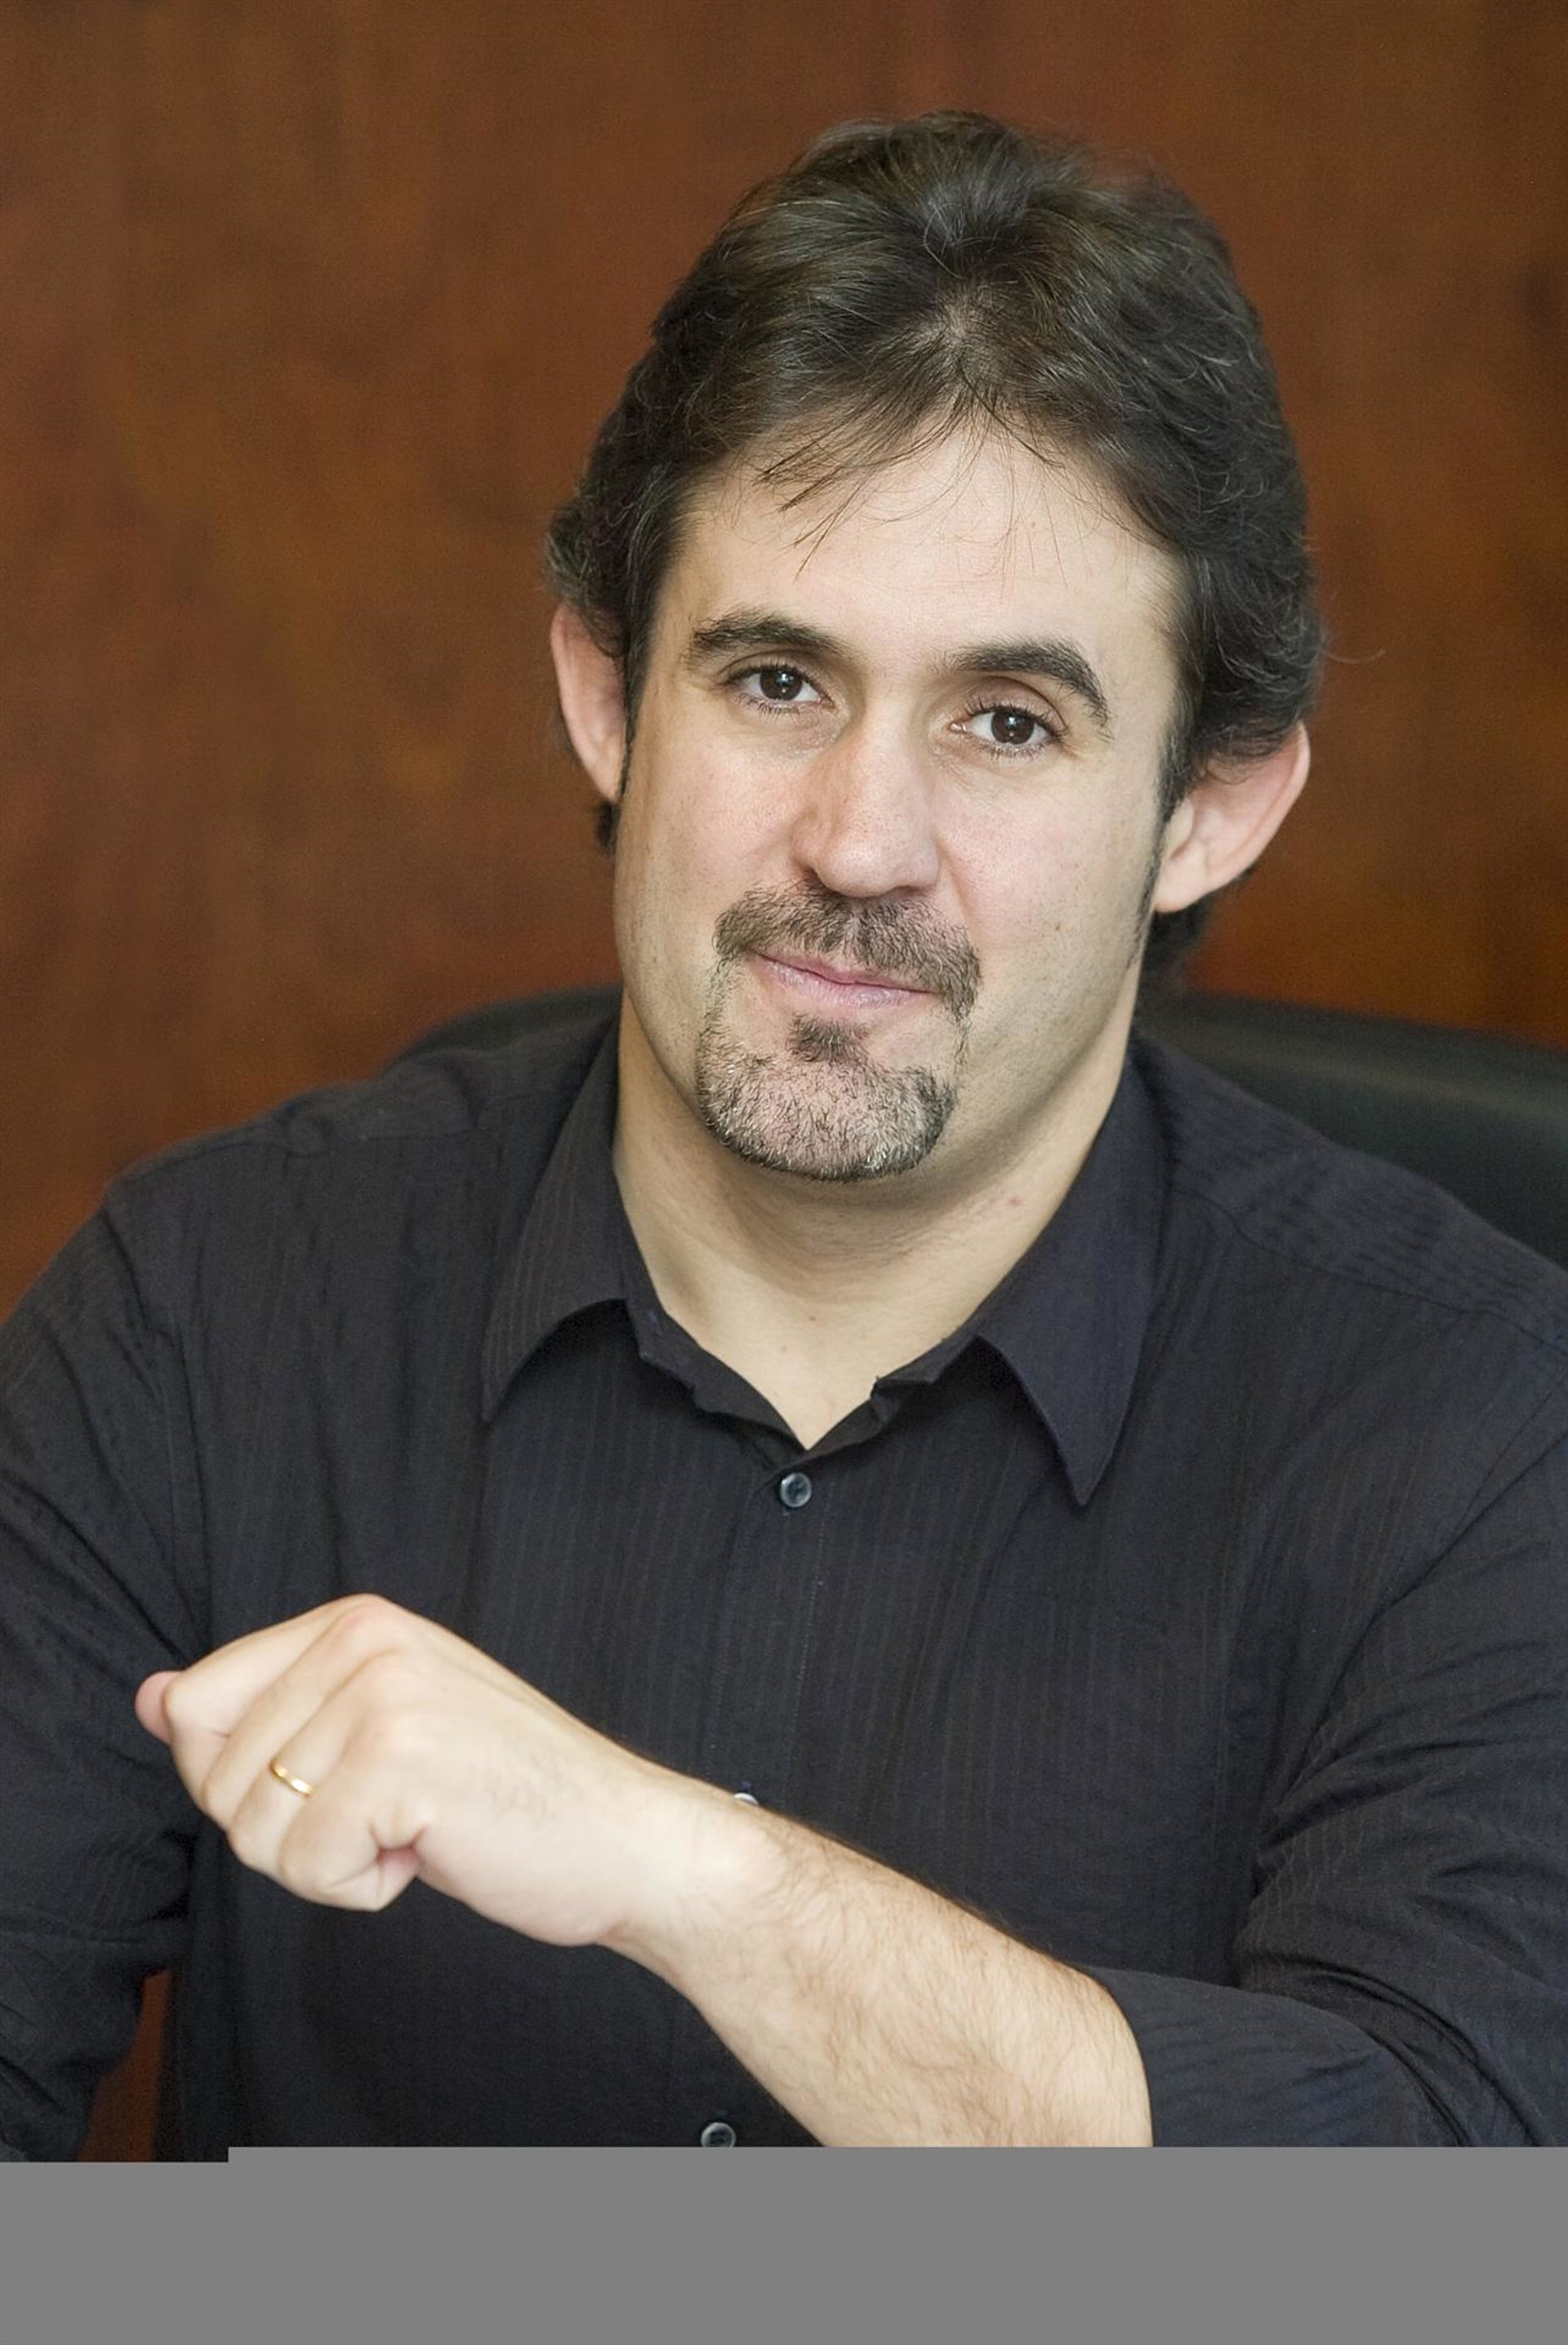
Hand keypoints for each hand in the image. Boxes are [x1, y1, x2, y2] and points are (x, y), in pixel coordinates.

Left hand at [134, 1595, 712, 1949]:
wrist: (625, 1840)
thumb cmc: (504, 1795)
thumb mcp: (374, 1730)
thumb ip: (265, 1709)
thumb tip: (150, 1698)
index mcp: (355, 1619)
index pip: (196, 1702)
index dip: (241, 1779)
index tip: (335, 1786)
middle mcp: (363, 1637)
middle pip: (218, 1779)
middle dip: (292, 1830)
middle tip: (394, 1815)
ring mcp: (382, 1695)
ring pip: (255, 1830)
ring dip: (330, 1862)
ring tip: (417, 1828)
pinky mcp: (400, 1763)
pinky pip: (306, 1867)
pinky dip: (362, 1889)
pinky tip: (431, 1851)